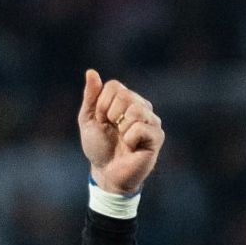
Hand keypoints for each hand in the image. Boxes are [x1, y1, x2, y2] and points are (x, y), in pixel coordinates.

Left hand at [78, 70, 163, 193]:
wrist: (106, 172)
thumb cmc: (99, 147)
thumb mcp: (89, 119)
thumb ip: (91, 96)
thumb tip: (91, 72)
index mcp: (126, 100)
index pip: (114, 86)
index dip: (101, 104)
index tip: (101, 121)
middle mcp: (141, 106)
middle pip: (125, 94)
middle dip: (111, 114)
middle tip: (112, 130)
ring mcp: (151, 121)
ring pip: (136, 109)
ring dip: (121, 127)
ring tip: (123, 139)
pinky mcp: (157, 137)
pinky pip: (141, 127)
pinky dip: (130, 138)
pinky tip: (131, 147)